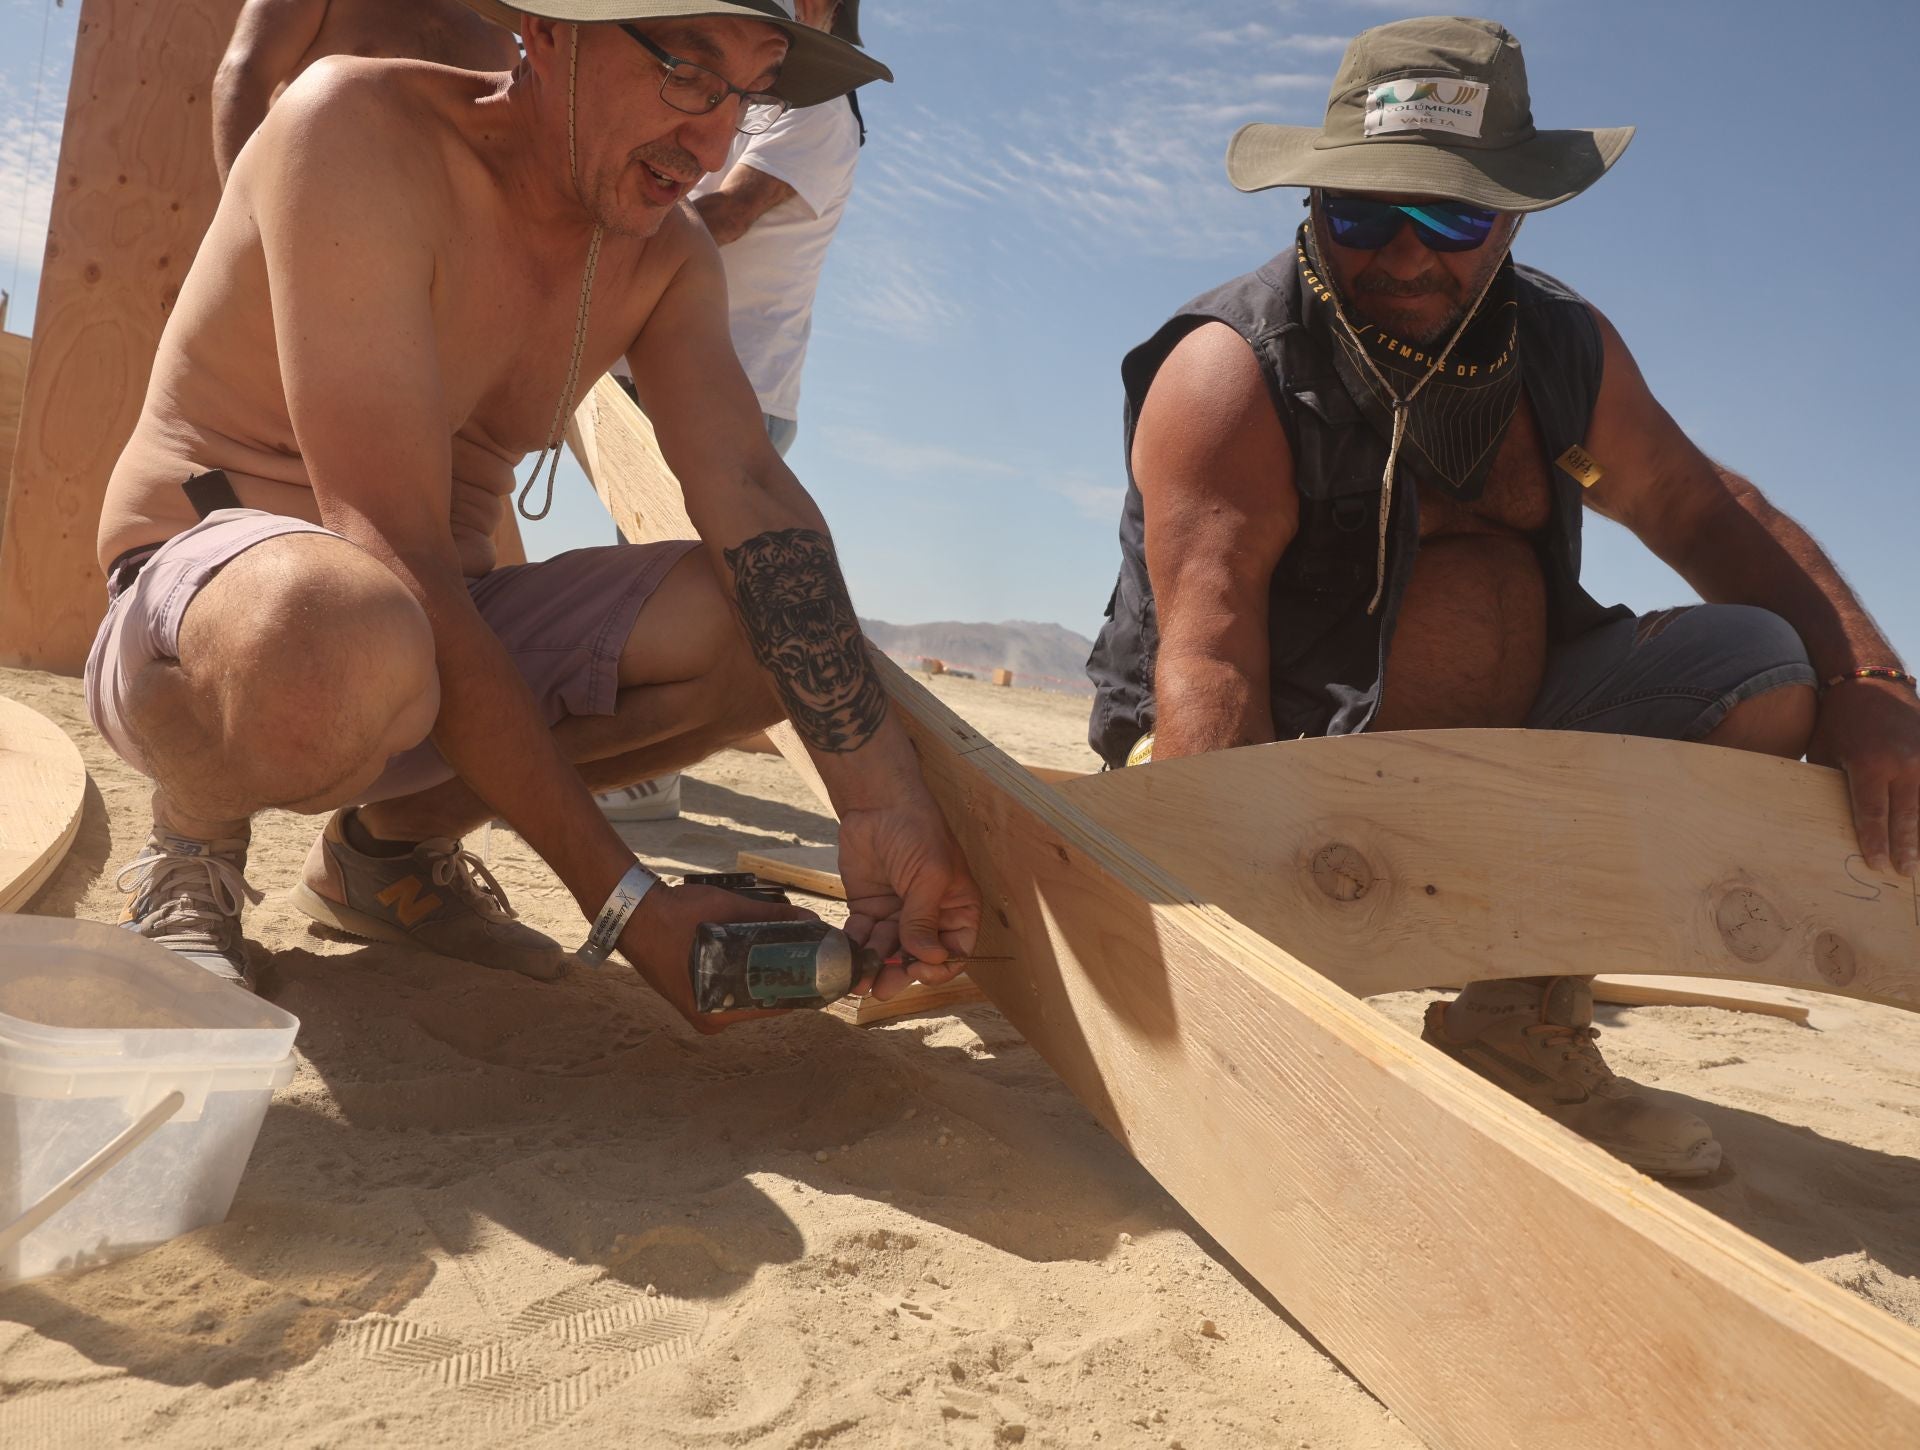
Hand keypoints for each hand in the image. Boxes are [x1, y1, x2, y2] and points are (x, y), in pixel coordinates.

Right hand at [616, 883, 817, 1033]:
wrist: (632, 913)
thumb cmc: (677, 915)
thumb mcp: (727, 911)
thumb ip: (769, 918)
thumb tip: (808, 920)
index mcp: (717, 1010)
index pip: (774, 1006)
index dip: (800, 988)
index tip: (821, 973)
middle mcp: (709, 1018)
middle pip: (761, 1002)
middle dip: (783, 980)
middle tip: (807, 959)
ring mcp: (698, 1010)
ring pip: (745, 996)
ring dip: (763, 977)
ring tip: (788, 955)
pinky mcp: (691, 997)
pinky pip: (727, 990)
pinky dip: (743, 975)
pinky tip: (759, 957)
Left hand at [836, 795, 982, 1000]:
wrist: (878, 804)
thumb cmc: (917, 831)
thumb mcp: (929, 875)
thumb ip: (924, 918)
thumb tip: (926, 958)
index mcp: (957, 908)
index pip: (955, 950)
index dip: (940, 966)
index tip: (920, 969)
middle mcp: (930, 916)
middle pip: (919, 957)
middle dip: (901, 973)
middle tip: (883, 987)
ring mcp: (898, 913)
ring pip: (889, 950)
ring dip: (875, 967)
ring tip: (860, 982)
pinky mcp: (869, 908)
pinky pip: (864, 936)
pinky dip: (855, 949)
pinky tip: (847, 958)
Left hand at [1809, 679, 1919, 874]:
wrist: (1869, 679)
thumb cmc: (1838, 719)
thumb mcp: (1825, 751)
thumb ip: (1831, 783)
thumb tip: (1829, 817)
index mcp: (1870, 764)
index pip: (1873, 814)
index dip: (1876, 843)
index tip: (1878, 865)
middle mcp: (1903, 762)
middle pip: (1907, 815)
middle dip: (1906, 846)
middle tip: (1905, 871)